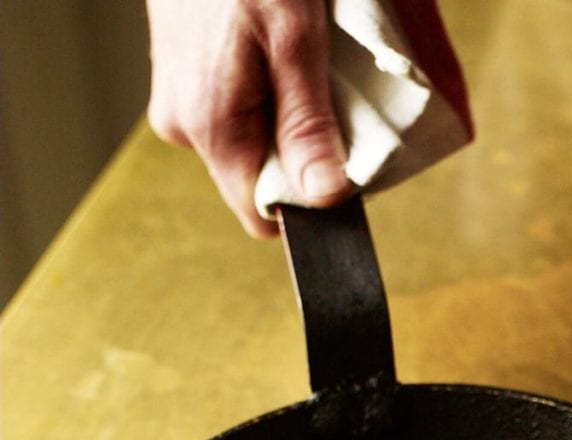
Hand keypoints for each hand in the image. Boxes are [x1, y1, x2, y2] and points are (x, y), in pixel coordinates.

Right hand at [146, 0, 350, 237]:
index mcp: (210, 126)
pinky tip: (272, 52)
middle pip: (258, 179)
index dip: (306, 204)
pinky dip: (263, 94)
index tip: (339, 169)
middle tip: (325, 93)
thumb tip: (325, 199)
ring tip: (297, 60)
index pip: (261, 215)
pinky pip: (232, 112)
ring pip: (247, 144)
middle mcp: (184, 125)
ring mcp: (177, 102)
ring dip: (283, 120)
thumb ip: (307, 125)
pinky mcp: (180, 78)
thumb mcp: (294, 37)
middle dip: (299, 154)